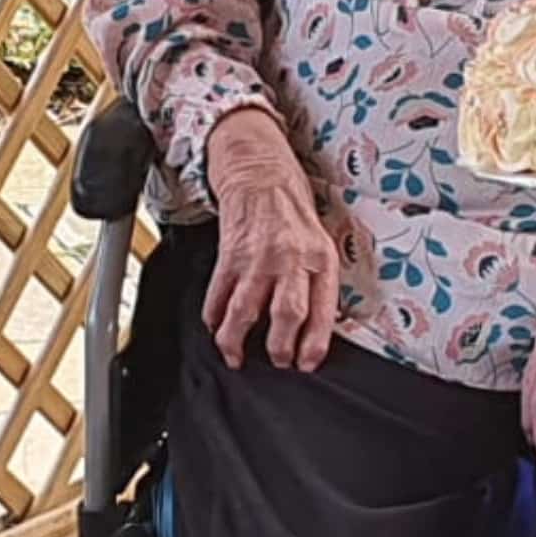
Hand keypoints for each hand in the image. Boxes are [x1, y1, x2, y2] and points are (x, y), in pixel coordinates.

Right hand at [202, 109, 341, 370]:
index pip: (321, 311)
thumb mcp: (321, 242)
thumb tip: (316, 327)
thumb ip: (320, 280)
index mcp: (320, 258)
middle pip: (286, 315)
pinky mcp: (230, 254)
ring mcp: (258, 257)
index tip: (306, 364)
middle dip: (279, 348)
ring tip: (236, 356)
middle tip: (276, 363)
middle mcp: (291, 259)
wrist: (261, 172)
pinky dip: (214, 315)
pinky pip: (219, 294)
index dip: (314, 344)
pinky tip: (215, 326)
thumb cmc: (293, 209)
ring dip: (237, 340)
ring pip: (246, 311)